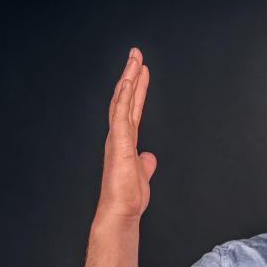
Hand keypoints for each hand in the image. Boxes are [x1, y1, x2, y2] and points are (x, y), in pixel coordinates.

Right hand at [96, 47, 155, 220]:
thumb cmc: (128, 198)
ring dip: (128, 78)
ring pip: (122, 101)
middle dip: (131, 75)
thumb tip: (149, 156)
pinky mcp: (119, 143)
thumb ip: (145, 163)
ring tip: (135, 58)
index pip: (131, 109)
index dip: (136, 89)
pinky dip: (123, 96)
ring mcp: (117, 137)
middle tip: (136, 54)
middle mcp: (119, 135)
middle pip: (125, 99)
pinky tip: (127, 81)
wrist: (121, 212)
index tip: (141, 71)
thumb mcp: (142, 175)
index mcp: (125, 141)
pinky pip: (121, 114)